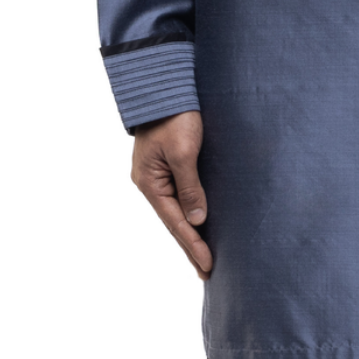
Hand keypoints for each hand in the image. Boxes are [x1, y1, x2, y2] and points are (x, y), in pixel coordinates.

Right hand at [131, 110, 212, 280]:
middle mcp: (150, 183)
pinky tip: (198, 222)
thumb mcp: (184, 151)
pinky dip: (189, 212)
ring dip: (190, 231)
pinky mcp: (166, 165)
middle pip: (174, 222)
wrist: (164, 86)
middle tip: (207, 272)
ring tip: (204, 255)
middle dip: (191, 246)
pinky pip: (178, 195)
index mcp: (149, 183)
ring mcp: (156, 175)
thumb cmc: (174, 116)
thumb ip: (190, 186)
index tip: (208, 266)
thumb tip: (197, 220)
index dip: (193, 245)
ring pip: (176, 210)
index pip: (175, 223)